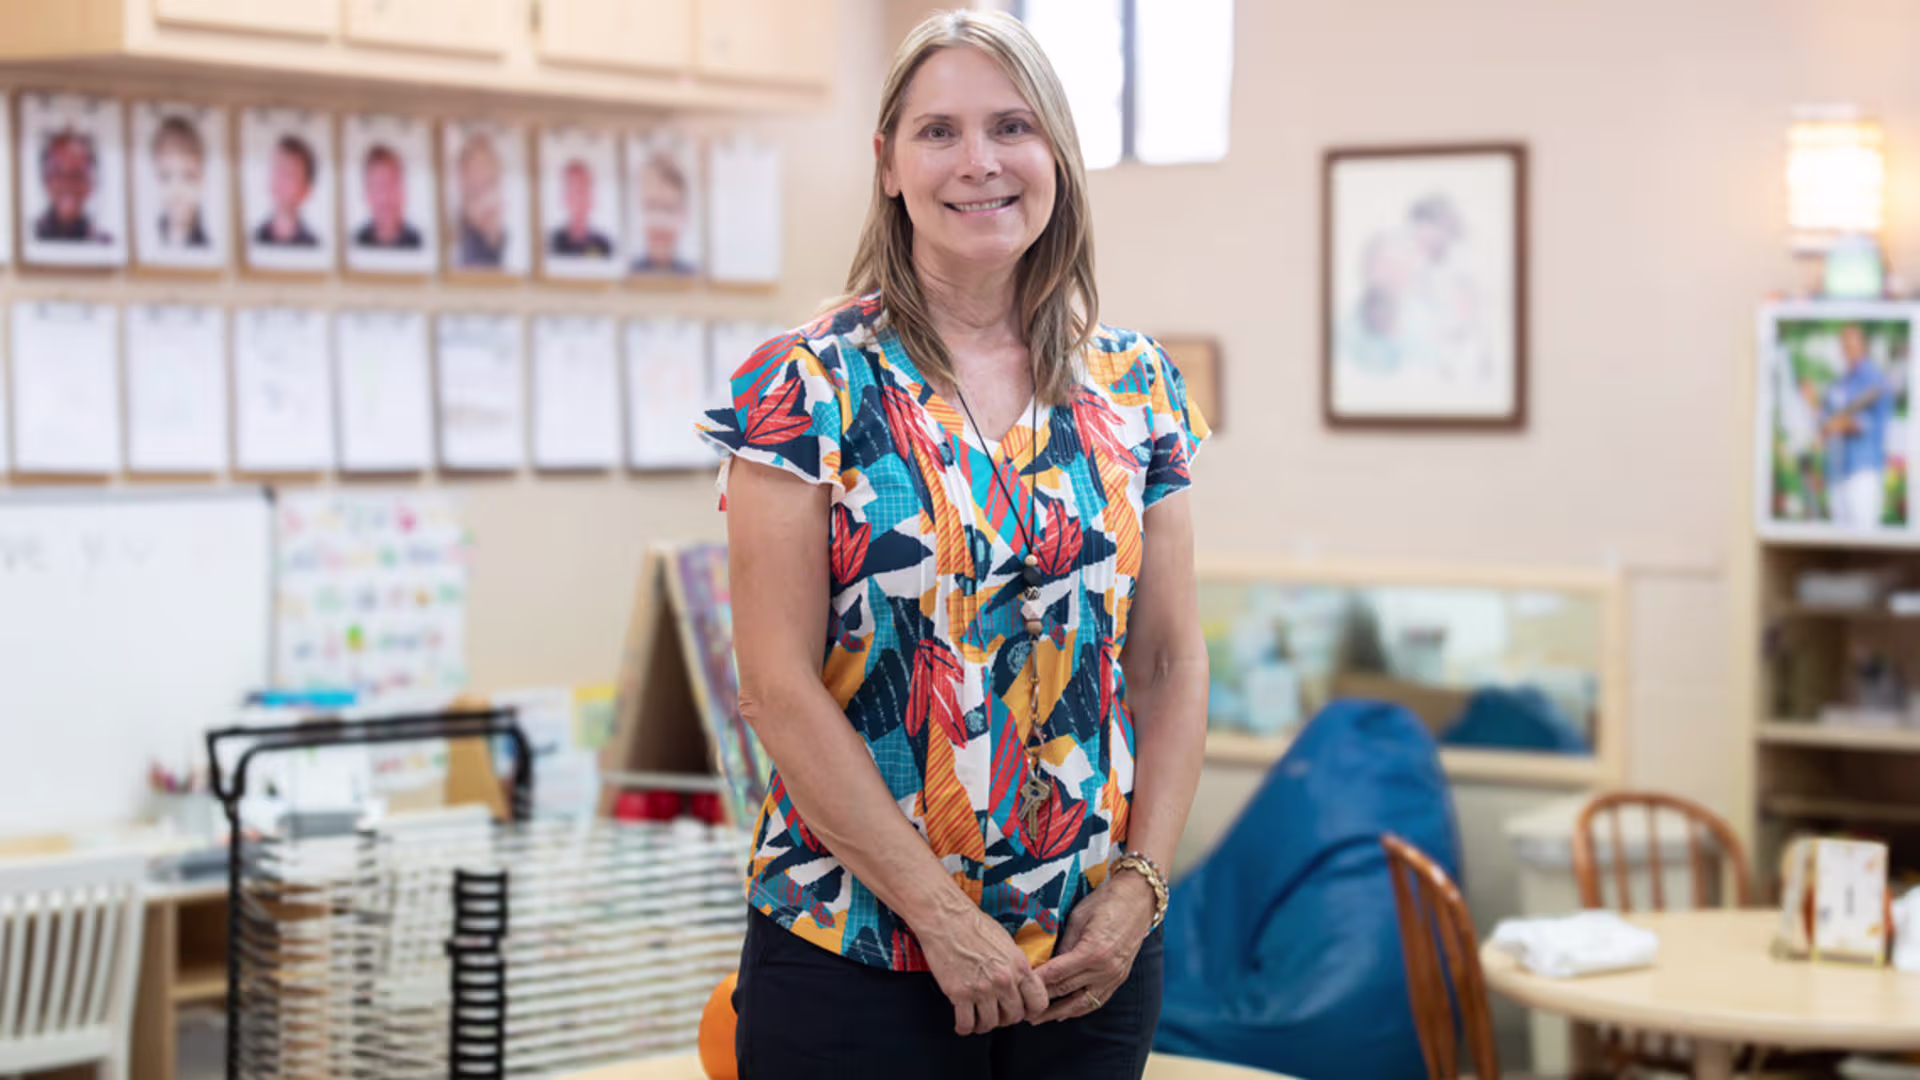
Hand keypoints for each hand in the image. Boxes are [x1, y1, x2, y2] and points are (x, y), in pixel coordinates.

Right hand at [918, 905, 1050, 1035]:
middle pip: (1014, 1017)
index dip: (1031, 1011)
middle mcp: (1004, 980)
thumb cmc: (974, 925)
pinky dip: (964, 1027)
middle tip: (996, 1012)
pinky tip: (963, 1022)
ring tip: (978, 1017)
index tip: (1023, 1011)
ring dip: (984, 1024)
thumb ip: (1017, 967)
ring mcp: (982, 989)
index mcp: (1020, 966)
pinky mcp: (959, 994)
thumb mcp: (1007, 943)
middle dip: (1005, 1018)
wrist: (946, 918)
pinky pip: (966, 1024)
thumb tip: (1021, 985)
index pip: (1039, 1002)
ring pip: (991, 1024)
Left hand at [1029, 872, 1156, 1023]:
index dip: (1036, 982)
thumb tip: (1047, 963)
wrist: (1138, 899)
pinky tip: (1066, 1013)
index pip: (1056, 974)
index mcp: (1092, 952)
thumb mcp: (1078, 918)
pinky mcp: (1119, 977)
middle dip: (1042, 1001)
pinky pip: (1098, 1000)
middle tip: (1021, 1007)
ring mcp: (1114, 976)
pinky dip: (1080, 1009)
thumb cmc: (1105, 901)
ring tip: (1039, 1018)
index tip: (1019, 987)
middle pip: (1066, 990)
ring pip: (1082, 1003)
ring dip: (1059, 1012)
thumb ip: (1064, 944)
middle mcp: (1104, 969)